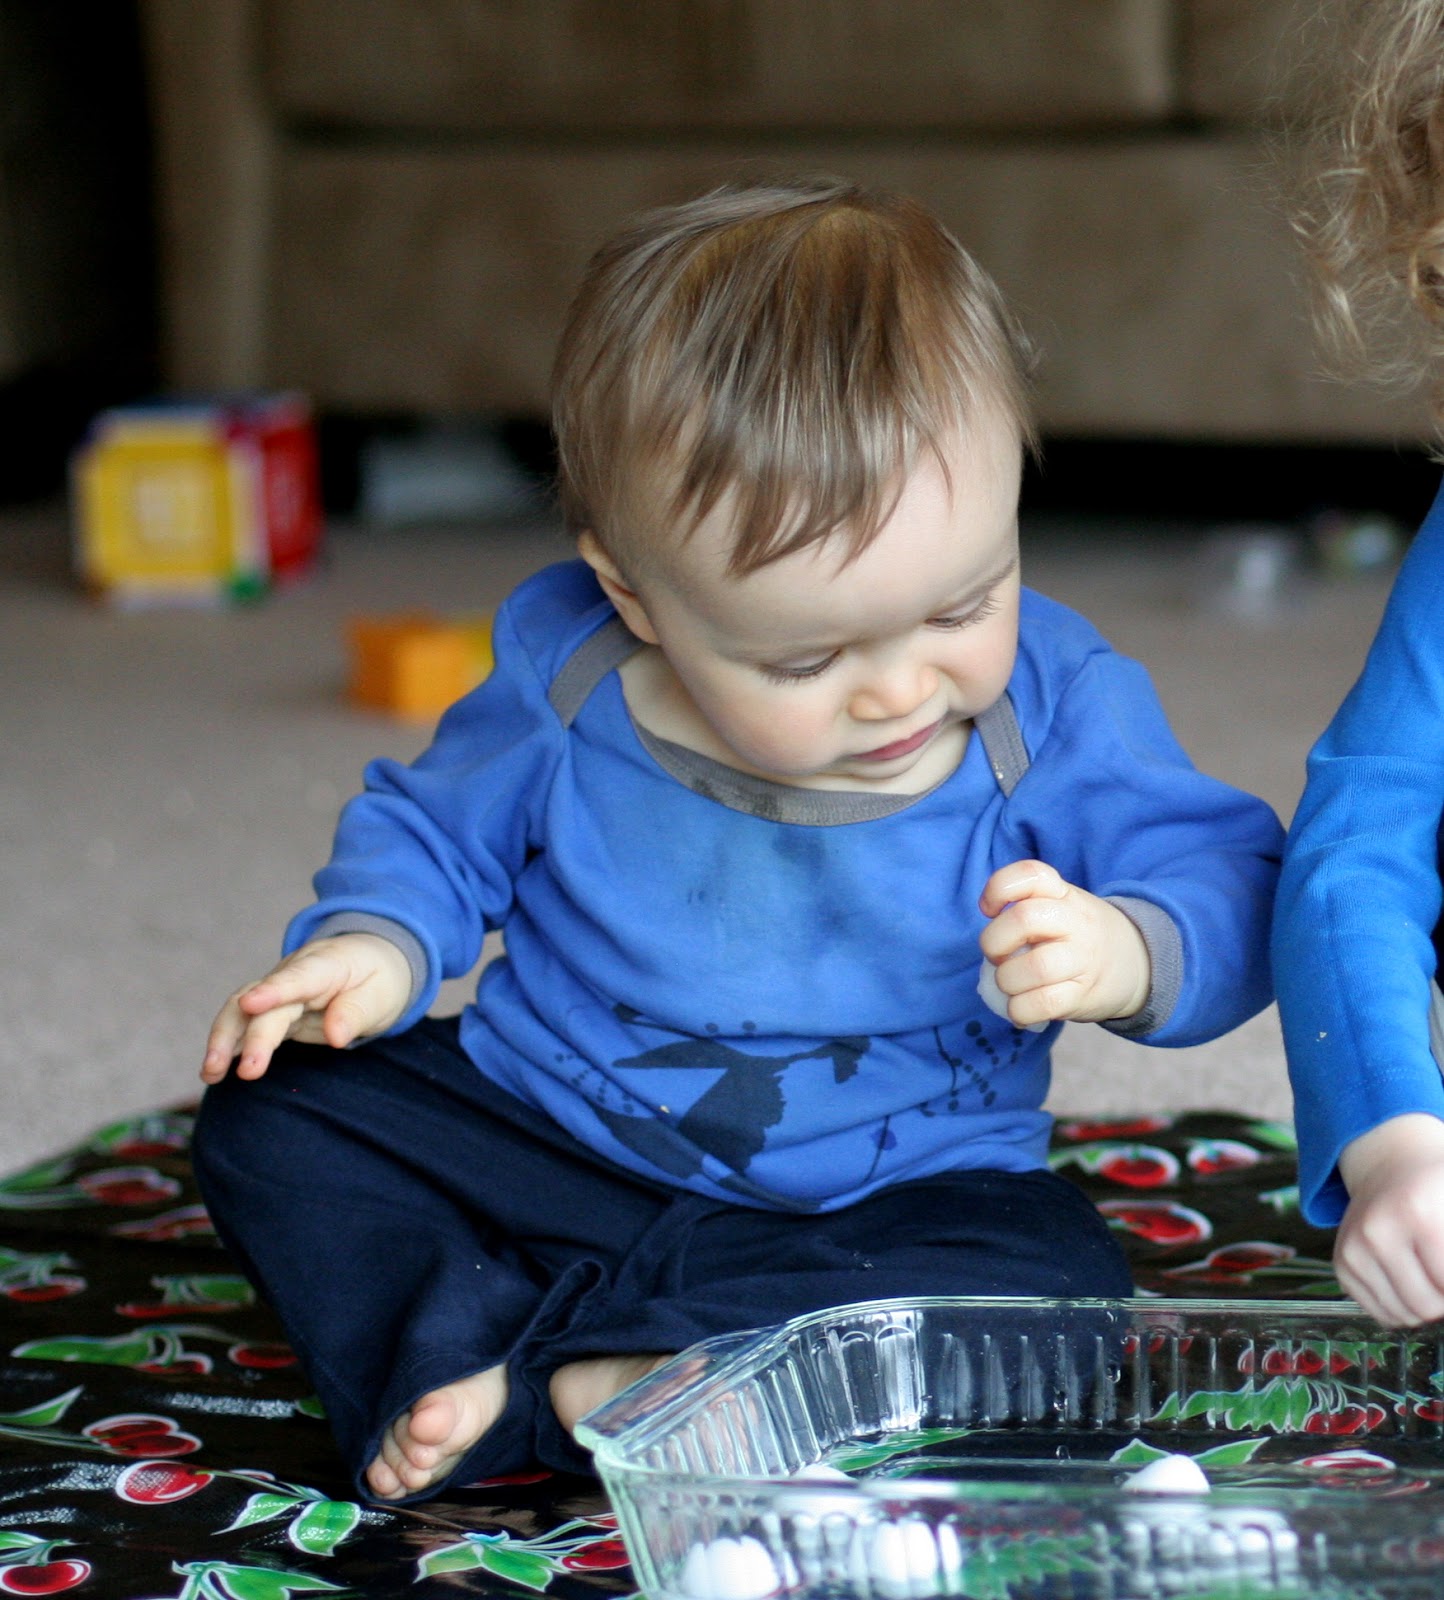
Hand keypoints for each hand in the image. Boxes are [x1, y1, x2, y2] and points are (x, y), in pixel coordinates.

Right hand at [202, 933, 412, 1083]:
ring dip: (224, 1041)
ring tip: (210, 1073)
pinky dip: (229, 1046)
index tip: (250, 1004)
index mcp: (326, 965)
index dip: (272, 991)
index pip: (297, 978)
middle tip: (247, 1073)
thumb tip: (336, 1037)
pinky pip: (245, 1027)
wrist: (369, 961)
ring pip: (241, 1012)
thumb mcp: (382, 994)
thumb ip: (357, 1013)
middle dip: (253, 1038)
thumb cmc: (378, 978)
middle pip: (266, 1005)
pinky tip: (213, 1071)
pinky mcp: (273, 1012)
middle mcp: (293, 976)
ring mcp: (279, 994)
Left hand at [978, 859, 1150, 1028]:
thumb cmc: (1078, 935)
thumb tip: (991, 947)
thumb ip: (1027, 911)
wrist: (1137, 964)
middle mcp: (1076, 921)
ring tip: (1010, 984)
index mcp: (1064, 894)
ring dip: (1006, 980)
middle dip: (993, 942)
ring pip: (1034, 967)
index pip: (1031, 874)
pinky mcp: (1083, 995)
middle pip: (1024, 918)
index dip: (998, 888)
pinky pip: (1043, 1004)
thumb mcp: (1062, 907)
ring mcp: (1083, 958)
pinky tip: (1020, 1009)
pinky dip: (1020, 1010)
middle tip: (997, 956)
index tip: (989, 909)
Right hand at [1335, 1114, 1443, 1325]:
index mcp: (1417, 1213)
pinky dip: (1400, 1307)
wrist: (1392, 1168)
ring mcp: (1353, 1247)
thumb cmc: (1437, 1191)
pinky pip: (1380, 1313)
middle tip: (1442, 1278)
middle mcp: (1376, 1231)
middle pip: (1426, 1306)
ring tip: (1428, 1279)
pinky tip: (1406, 1280)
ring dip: (1423, 1307)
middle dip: (1443, 1301)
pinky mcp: (1342, 1264)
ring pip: (1402, 1315)